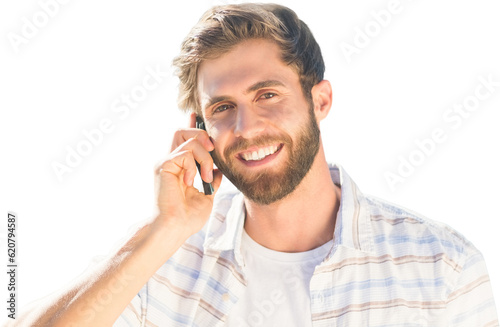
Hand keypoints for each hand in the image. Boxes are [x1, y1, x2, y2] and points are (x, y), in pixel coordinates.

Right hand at [154, 113, 222, 236]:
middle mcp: (170, 162)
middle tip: (212, 152)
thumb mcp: (206, 196)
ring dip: (203, 156)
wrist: (175, 228)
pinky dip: (194, 166)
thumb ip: (212, 180)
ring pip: (187, 139)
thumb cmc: (187, 218)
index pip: (185, 140)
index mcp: (180, 167)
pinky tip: (192, 182)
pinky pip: (184, 153)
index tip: (196, 115)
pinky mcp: (163, 166)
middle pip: (182, 131)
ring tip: (205, 176)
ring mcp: (165, 163)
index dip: (191, 127)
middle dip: (201, 136)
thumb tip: (219, 169)